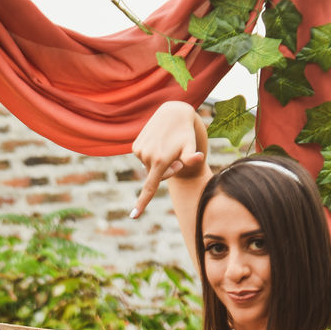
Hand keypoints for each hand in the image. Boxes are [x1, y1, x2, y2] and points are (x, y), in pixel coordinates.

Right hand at [130, 101, 206, 218]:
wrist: (173, 112)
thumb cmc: (186, 132)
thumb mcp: (192, 145)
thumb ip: (193, 156)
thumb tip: (197, 159)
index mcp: (159, 161)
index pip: (149, 187)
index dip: (142, 203)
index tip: (133, 216)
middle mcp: (146, 156)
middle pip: (155, 176)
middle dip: (166, 171)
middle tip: (177, 156)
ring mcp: (138, 151)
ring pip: (149, 167)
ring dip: (158, 161)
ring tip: (167, 144)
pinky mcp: (135, 146)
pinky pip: (144, 158)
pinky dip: (152, 154)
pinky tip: (159, 141)